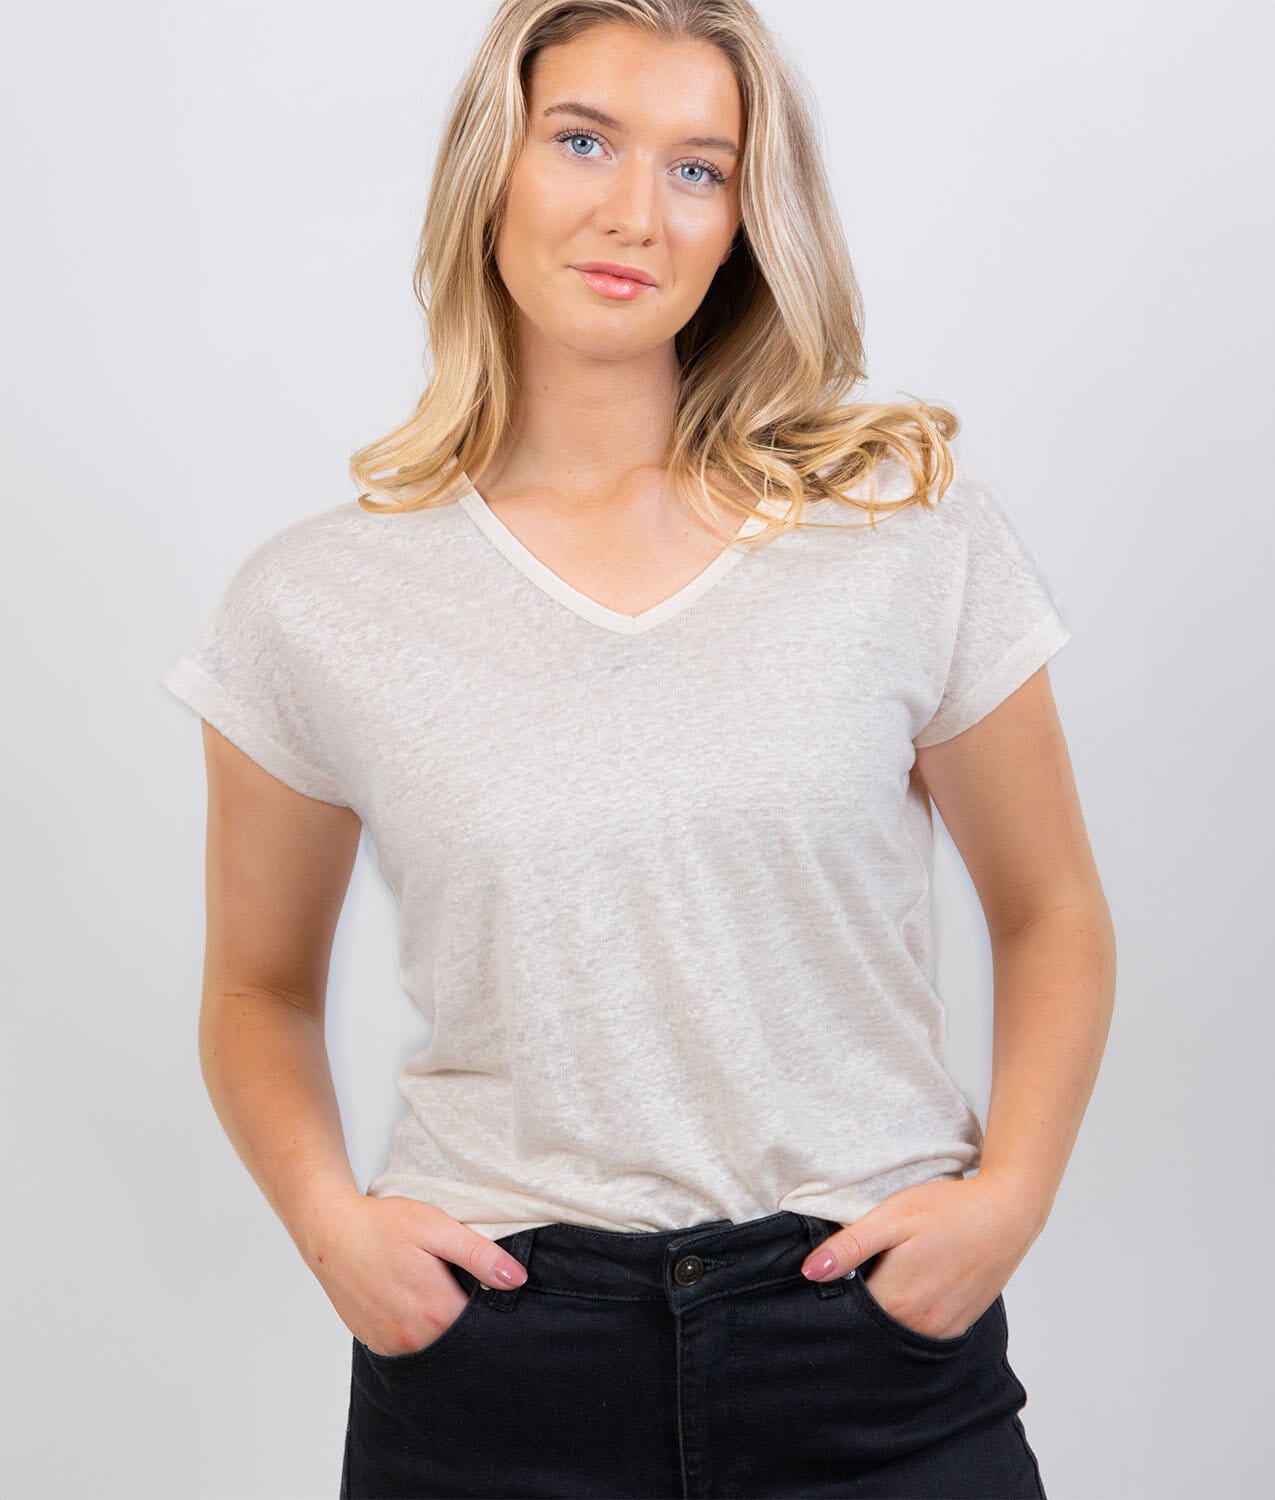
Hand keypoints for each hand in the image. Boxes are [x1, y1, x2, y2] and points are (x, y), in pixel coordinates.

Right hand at [300, 1191, 529, 1357]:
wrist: (330, 1232)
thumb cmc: (382, 1225)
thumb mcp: (437, 1228)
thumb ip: (479, 1256)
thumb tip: (517, 1280)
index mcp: (436, 1311)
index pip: (483, 1323)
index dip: (489, 1302)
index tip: (484, 1283)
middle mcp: (414, 1339)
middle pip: (460, 1337)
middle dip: (466, 1315)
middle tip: (454, 1280)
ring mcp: (392, 1345)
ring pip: (435, 1344)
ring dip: (440, 1323)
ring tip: (431, 1287)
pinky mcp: (376, 1344)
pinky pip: (410, 1346)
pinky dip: (418, 1329)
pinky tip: (411, 1300)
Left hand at [799, 1175, 1040, 1339]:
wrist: (1006, 1214)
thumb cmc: (949, 1210)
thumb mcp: (892, 1217)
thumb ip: (850, 1247)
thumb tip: (809, 1272)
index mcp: (895, 1299)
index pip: (847, 1310)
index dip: (839, 1289)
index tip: (842, 1270)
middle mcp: (918, 1324)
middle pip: (872, 1323)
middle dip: (861, 1302)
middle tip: (870, 1265)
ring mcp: (941, 1329)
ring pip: (897, 1329)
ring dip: (889, 1309)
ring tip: (895, 1272)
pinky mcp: (960, 1326)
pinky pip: (924, 1330)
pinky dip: (913, 1314)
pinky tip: (918, 1284)